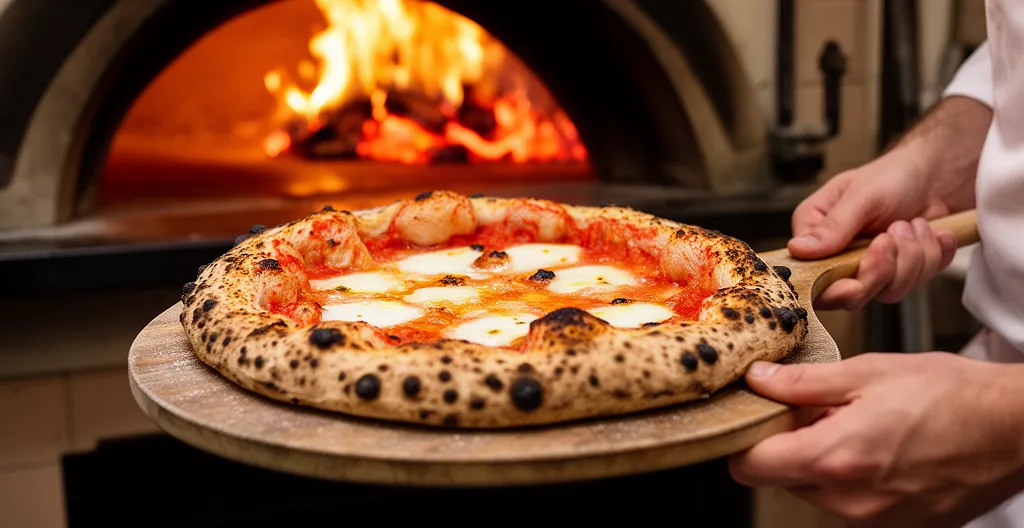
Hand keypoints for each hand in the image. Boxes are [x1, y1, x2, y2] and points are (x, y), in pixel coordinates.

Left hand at [729, 353, 1023, 526]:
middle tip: (821, 411)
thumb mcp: (867, 373)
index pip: (751, 467)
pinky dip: (854, 479)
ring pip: (817, 493)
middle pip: (783, 478)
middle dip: (791, 445)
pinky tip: (882, 449)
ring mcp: (876, 522)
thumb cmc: (950, 395)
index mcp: (835, 458)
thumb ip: (803, 384)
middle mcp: (850, 502)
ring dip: (824, 462)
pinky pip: (852, 506)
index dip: (747, 439)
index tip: (759, 417)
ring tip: (860, 427)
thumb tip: (758, 380)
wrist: (1015, 429)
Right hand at [789, 154, 959, 309]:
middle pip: (854, 293)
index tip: (854, 284)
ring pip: (890, 291)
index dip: (833, 289)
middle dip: (884, 266)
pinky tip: (932, 232)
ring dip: (914, 256)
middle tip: (895, 231)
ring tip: (915, 223)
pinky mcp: (900, 274)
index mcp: (815, 234)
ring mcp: (870, 268)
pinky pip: (918, 284)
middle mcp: (837, 256)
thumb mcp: (861, 196)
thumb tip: (798, 249)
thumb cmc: (892, 176)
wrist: (934, 176)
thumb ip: (833, 226)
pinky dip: (933, 256)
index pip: (812, 277)